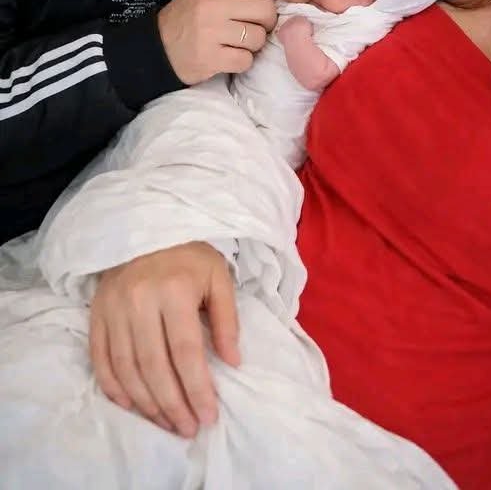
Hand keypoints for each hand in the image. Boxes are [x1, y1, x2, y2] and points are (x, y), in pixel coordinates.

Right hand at [89, 241, 239, 436]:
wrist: (148, 225)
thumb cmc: (189, 255)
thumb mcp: (218, 277)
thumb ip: (226, 320)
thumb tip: (231, 362)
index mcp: (174, 290)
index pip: (186, 352)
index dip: (197, 389)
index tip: (208, 416)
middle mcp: (140, 301)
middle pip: (154, 367)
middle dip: (172, 405)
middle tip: (188, 428)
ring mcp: (113, 308)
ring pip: (126, 369)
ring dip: (146, 403)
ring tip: (166, 422)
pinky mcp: (96, 313)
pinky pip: (100, 359)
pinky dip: (114, 387)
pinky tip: (132, 405)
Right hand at [158, 0, 308, 83]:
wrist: (154, 48)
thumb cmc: (188, 18)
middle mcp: (213, 3)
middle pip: (266, 10)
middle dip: (268, 22)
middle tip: (253, 28)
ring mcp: (210, 31)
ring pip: (259, 38)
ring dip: (254, 44)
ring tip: (234, 43)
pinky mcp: (210, 58)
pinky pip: (246, 60)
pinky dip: (241, 62)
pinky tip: (226, 57)